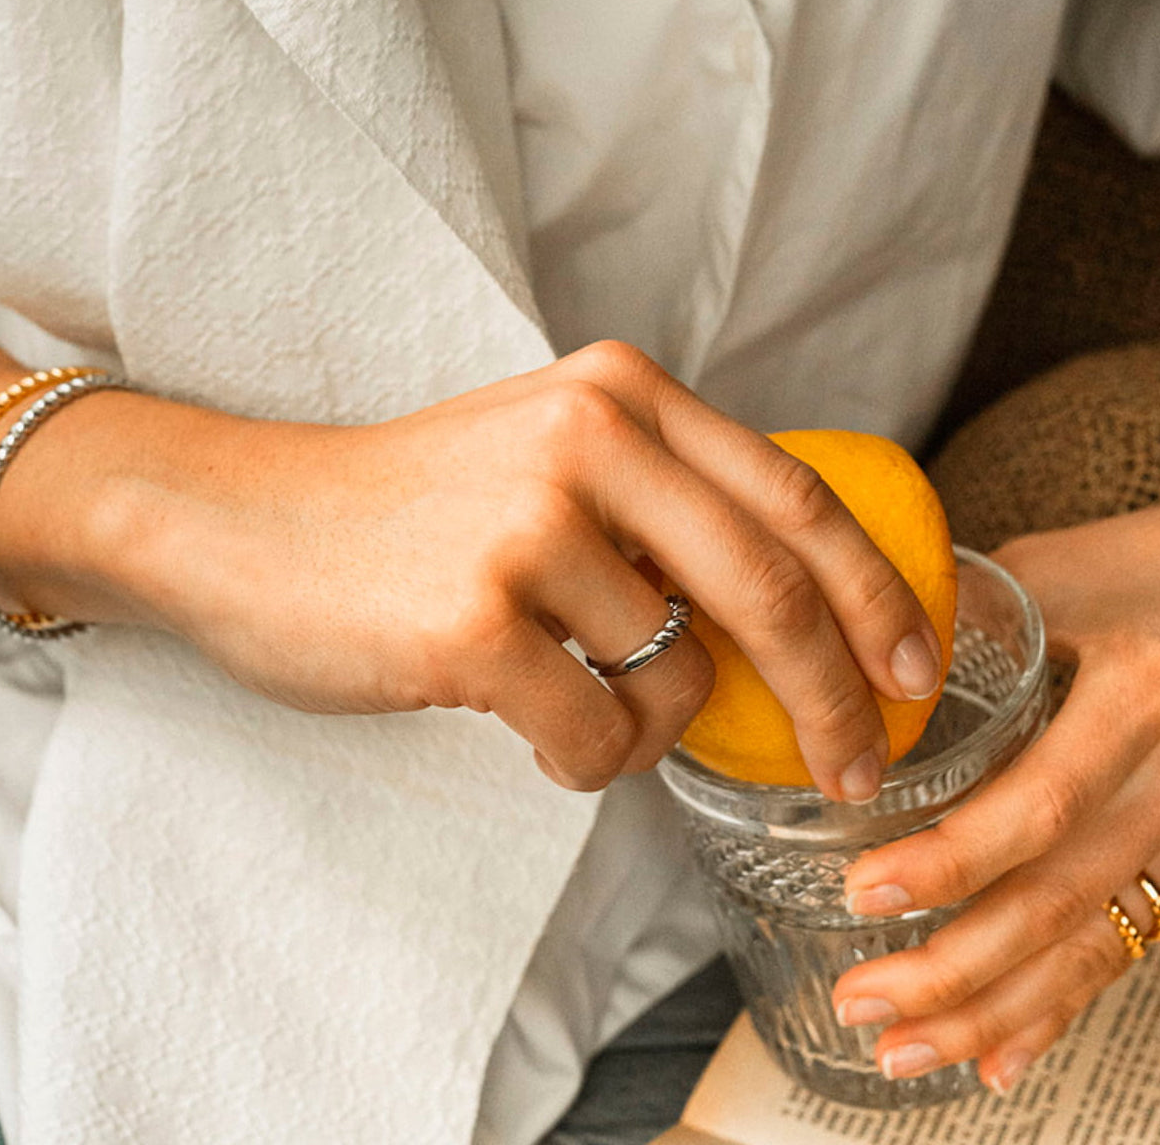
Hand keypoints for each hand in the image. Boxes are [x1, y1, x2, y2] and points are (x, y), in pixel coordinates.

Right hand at [0, 340, 941, 794]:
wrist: (242, 520)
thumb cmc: (410, 508)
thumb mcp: (550, 459)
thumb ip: (664, 509)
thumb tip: (791, 621)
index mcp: (623, 393)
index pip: (796, 499)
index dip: (877, 594)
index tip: (917, 672)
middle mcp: (588, 439)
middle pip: (771, 592)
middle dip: (838, 698)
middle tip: (861, 767)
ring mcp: (527, 526)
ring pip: (673, 678)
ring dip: (648, 721)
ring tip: (574, 698)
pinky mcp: (472, 619)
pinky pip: (595, 732)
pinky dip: (587, 754)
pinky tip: (528, 722)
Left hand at [832, 502, 1159, 1091]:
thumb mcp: (1072, 566)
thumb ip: (972, 613)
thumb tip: (863, 658)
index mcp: (1143, 696)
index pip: (1042, 802)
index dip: (953, 860)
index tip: (865, 893)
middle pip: (1063, 899)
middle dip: (957, 967)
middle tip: (862, 1002)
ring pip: (1095, 941)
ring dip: (995, 1007)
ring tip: (906, 1050)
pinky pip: (1128, 941)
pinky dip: (1061, 1004)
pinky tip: (1001, 1057)